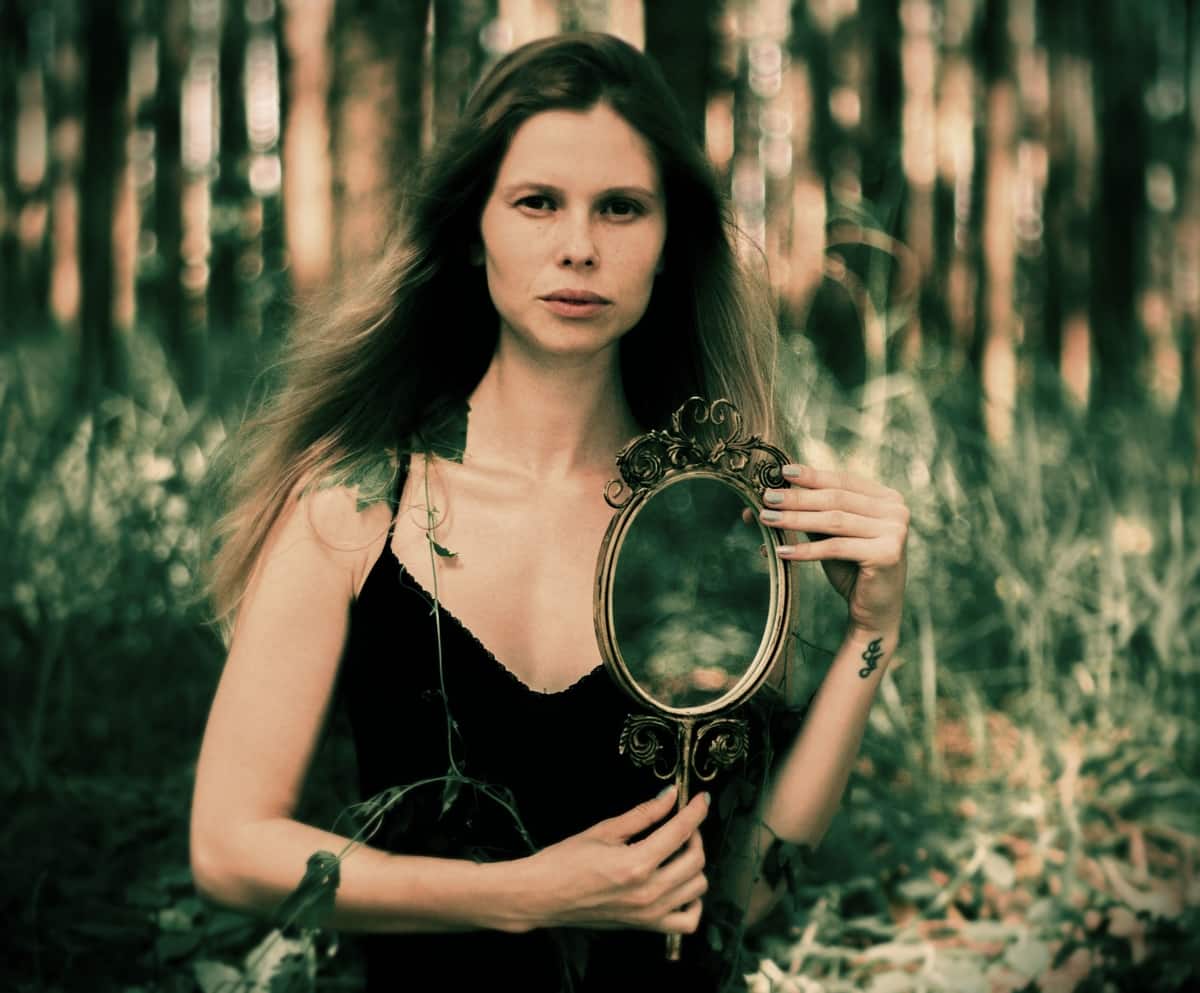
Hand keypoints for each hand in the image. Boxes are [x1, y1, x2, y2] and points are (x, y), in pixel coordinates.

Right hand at [517, 787, 708, 933]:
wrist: (543, 896)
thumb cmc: (565, 862)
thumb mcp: (604, 830)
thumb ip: (643, 814)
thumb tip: (669, 796)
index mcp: (636, 864)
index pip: (681, 832)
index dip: (696, 811)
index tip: (701, 799)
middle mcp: (648, 892)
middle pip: (695, 860)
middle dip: (695, 834)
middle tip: (681, 822)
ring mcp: (649, 914)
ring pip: (697, 887)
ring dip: (694, 864)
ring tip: (677, 850)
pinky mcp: (645, 926)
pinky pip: (687, 921)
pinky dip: (692, 902)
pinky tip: (680, 885)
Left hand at [759, 464, 908, 638]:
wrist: (875, 610)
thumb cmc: (851, 568)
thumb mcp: (832, 534)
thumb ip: (813, 513)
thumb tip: (772, 497)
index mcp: (886, 498)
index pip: (843, 481)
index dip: (812, 476)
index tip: (783, 472)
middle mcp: (896, 510)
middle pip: (836, 499)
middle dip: (797, 498)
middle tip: (767, 498)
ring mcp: (895, 531)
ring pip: (834, 521)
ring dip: (796, 519)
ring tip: (766, 519)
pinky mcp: (887, 554)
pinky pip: (836, 547)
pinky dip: (806, 549)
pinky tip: (781, 551)